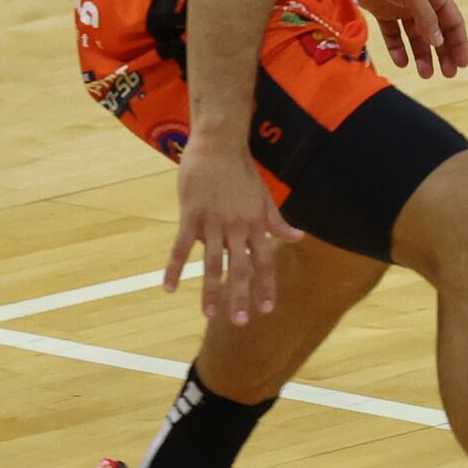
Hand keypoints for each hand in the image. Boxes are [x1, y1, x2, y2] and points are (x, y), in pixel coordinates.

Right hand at [169, 138, 298, 323]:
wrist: (219, 145)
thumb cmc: (241, 172)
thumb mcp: (265, 197)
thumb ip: (278, 221)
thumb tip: (299, 237)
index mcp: (256, 224)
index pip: (265, 261)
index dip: (266, 286)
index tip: (266, 309)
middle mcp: (238, 227)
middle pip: (241, 267)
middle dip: (241, 296)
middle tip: (240, 322)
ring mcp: (213, 222)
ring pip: (212, 263)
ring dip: (211, 290)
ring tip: (209, 314)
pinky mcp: (191, 215)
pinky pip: (180, 247)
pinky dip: (173, 268)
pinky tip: (168, 287)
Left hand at [353, 0, 467, 79]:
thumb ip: (426, 17)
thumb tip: (439, 42)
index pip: (453, 22)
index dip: (459, 43)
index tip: (462, 64)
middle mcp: (421, 3)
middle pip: (437, 33)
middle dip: (443, 54)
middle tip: (447, 74)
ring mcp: (401, 8)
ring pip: (416, 37)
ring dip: (422, 55)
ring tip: (424, 73)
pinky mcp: (383, 12)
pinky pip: (394, 35)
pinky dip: (398, 48)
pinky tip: (402, 62)